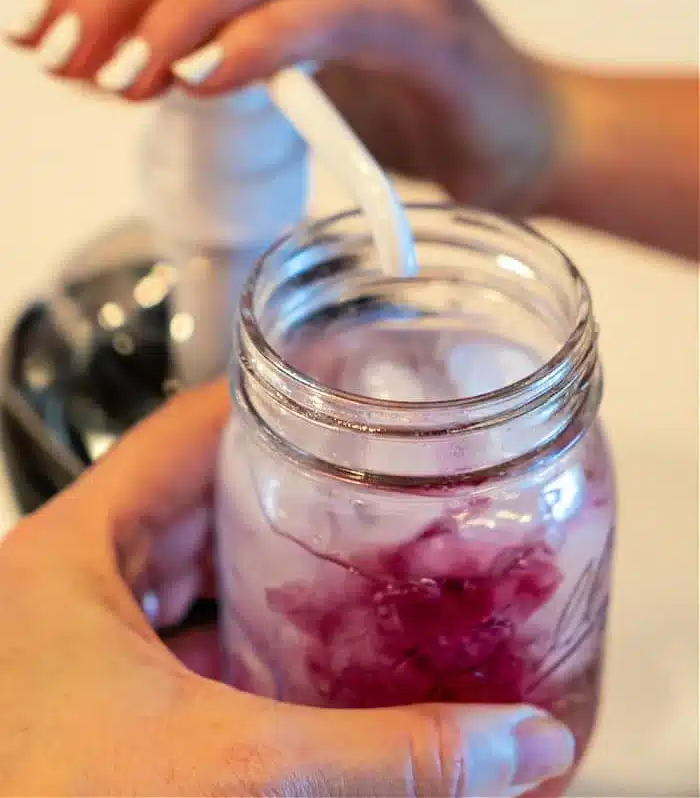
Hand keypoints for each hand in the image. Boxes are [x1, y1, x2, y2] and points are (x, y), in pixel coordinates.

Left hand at [0, 382, 573, 795]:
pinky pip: (172, 639)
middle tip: (371, 488)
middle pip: (198, 493)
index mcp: (74, 550)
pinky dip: (234, 640)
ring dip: (262, 570)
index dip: (280, 402)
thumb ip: (380, 756)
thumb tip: (513, 744)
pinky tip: (288, 663)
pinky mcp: (84, 700)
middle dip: (290, 493)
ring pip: (186, 570)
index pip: (192, 423)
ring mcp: (71, 642)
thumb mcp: (228, 767)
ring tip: (346, 561)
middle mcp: (67, 583)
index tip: (352, 396)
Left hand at [7, 0, 556, 213]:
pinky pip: (337, 14)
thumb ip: (219, 56)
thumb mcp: (294, 80)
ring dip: (179, 7)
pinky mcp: (435, 27)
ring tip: (123, 73)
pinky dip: (263, 39)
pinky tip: (205, 76)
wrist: (527, 146)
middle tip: (63, 49)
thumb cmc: (410, 112)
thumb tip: (114, 62)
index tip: (38, 20)